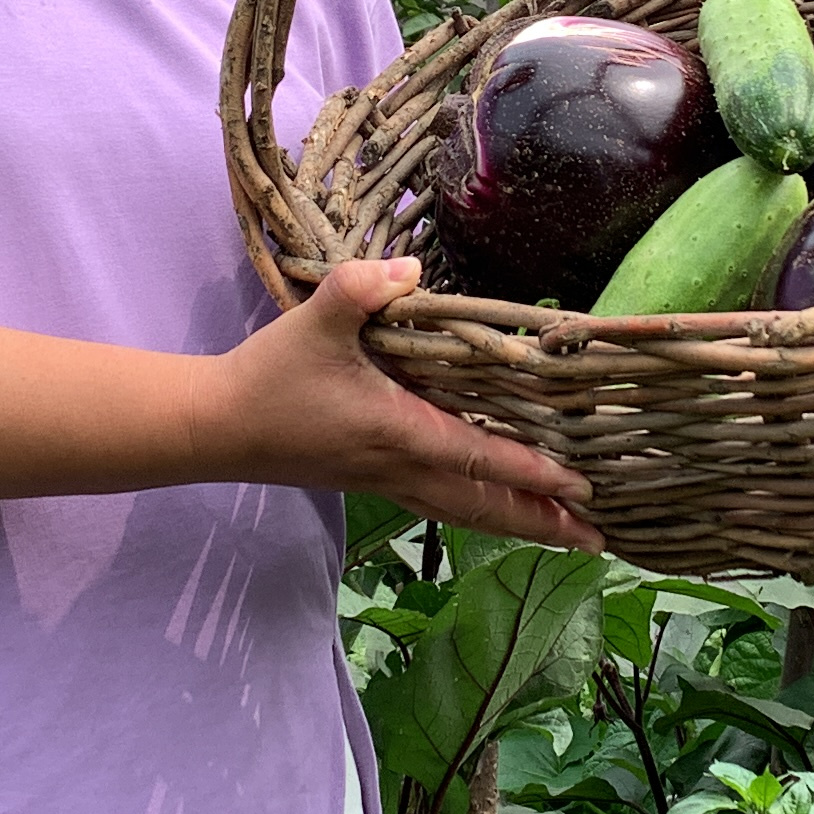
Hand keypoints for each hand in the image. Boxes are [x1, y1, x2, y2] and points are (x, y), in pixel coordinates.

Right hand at [205, 257, 601, 550]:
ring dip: (517, 525)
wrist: (214, 428)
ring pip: (464, 513)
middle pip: (485, 505)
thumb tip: (409, 272)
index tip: (583, 489)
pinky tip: (491, 509)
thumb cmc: (269, 376)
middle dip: (543, 523)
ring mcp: (385, 481)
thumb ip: (361, 290)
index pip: (481, 459)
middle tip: (599, 541)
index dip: (534, 475)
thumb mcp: (315, 321)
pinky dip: (478, 513)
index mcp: (399, 433)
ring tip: (564, 538)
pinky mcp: (369, 481)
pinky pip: (440, 505)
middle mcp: (401, 467)